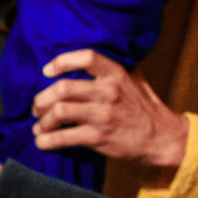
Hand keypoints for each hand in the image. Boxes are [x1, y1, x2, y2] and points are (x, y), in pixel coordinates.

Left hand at [31, 50, 188, 171]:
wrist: (160, 137)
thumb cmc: (143, 107)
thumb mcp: (134, 80)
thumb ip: (111, 71)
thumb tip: (83, 62)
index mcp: (116, 74)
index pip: (86, 57)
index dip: (62, 61)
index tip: (47, 71)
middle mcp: (109, 92)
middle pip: (63, 88)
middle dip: (42, 99)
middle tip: (37, 107)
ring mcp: (103, 115)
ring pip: (59, 111)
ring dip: (42, 120)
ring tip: (40, 125)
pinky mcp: (98, 137)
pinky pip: (63, 138)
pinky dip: (46, 140)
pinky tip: (42, 141)